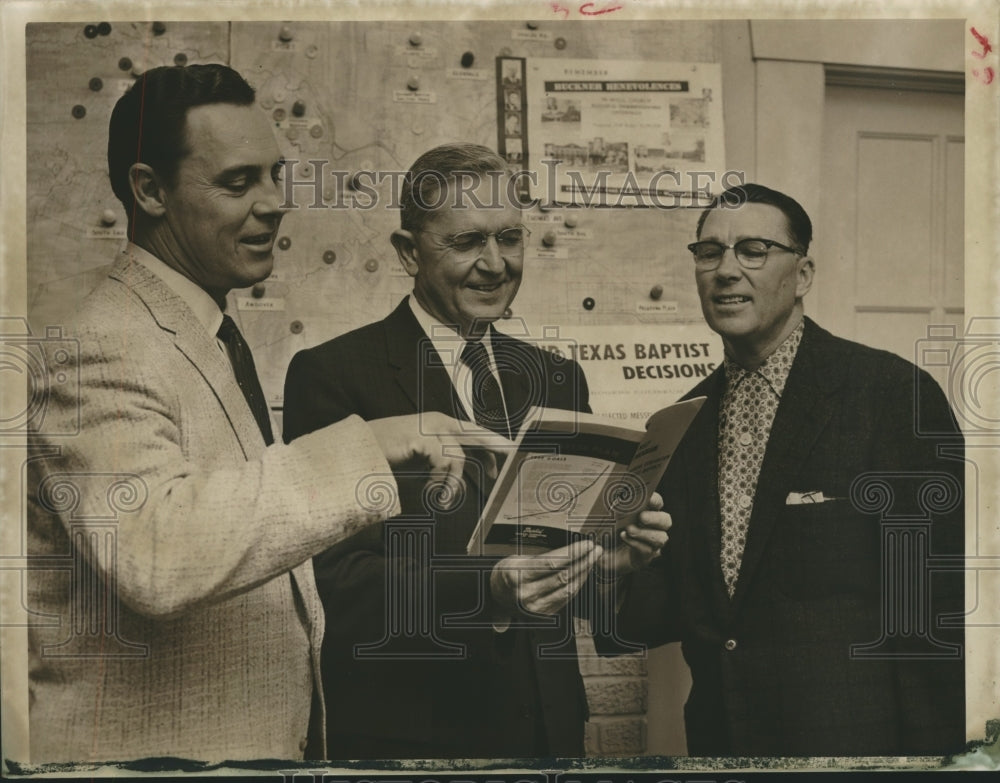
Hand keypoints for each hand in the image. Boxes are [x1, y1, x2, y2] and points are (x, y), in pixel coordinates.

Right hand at [367, 412, 509, 507]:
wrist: (357, 451)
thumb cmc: (388, 456)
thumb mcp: (421, 459)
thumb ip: (443, 462)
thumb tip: (466, 475)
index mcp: (439, 424)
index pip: (473, 433)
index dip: (491, 448)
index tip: (504, 464)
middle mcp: (438, 421)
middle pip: (478, 434)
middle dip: (498, 446)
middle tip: (514, 456)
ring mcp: (430, 426)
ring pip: (458, 456)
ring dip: (452, 483)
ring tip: (444, 500)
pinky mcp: (423, 436)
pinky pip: (444, 462)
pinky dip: (441, 482)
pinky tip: (433, 493)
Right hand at [490, 539, 603, 616]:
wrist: (496, 596)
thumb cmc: (508, 573)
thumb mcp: (518, 559)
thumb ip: (543, 558)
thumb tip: (571, 552)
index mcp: (518, 575)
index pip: (552, 563)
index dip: (573, 553)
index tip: (586, 545)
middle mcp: (527, 594)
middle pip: (563, 575)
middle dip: (584, 561)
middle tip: (595, 550)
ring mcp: (536, 607)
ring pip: (568, 588)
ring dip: (584, 572)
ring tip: (593, 559)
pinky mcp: (543, 614)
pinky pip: (566, 598)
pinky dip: (577, 584)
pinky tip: (583, 574)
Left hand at [601, 492, 670, 577]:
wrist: (603, 555)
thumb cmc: (606, 532)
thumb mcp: (603, 522)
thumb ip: (605, 516)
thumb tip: (601, 513)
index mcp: (646, 511)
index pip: (657, 503)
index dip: (655, 499)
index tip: (648, 498)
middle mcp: (652, 526)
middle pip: (665, 520)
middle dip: (655, 518)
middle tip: (641, 516)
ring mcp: (651, 542)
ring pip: (660, 537)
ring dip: (645, 533)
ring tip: (629, 530)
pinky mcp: (645, 555)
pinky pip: (648, 550)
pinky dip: (636, 543)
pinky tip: (624, 538)